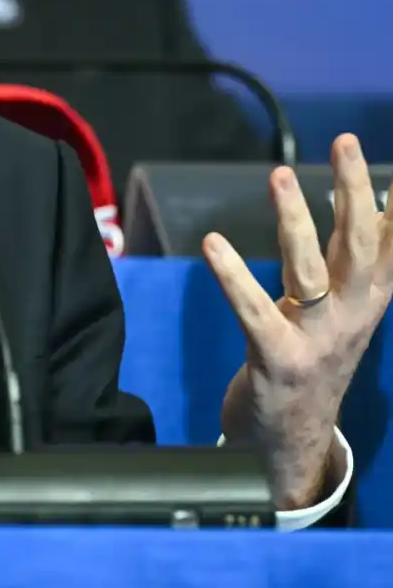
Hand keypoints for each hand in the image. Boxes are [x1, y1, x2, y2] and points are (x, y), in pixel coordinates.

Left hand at [204, 134, 392, 507]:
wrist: (292, 444)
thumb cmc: (311, 361)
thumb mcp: (340, 310)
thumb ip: (350, 261)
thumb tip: (366, 203)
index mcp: (368, 302)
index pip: (391, 245)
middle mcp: (351, 317)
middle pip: (358, 246)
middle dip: (354, 191)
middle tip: (346, 142)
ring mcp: (317, 340)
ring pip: (310, 270)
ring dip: (295, 221)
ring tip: (280, 176)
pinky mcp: (278, 360)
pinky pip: (254, 311)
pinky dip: (233, 276)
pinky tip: (213, 244)